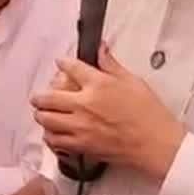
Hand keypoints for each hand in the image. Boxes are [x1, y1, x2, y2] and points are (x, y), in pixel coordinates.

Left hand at [31, 46, 186, 182]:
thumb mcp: (133, 81)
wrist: (155, 143)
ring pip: (47, 120)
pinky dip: (50, 136)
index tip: (60, 63)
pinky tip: (52, 134)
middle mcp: (84, 105)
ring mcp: (81, 126)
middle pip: (48, 97)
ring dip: (41, 115)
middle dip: (40, 96)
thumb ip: (111, 65)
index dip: (62, 63)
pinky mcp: (82, 145)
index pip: (71, 68)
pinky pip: (56, 141)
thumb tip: (102, 49)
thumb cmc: (149, 115)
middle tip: (38, 97)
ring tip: (42, 114)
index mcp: (98, 84)